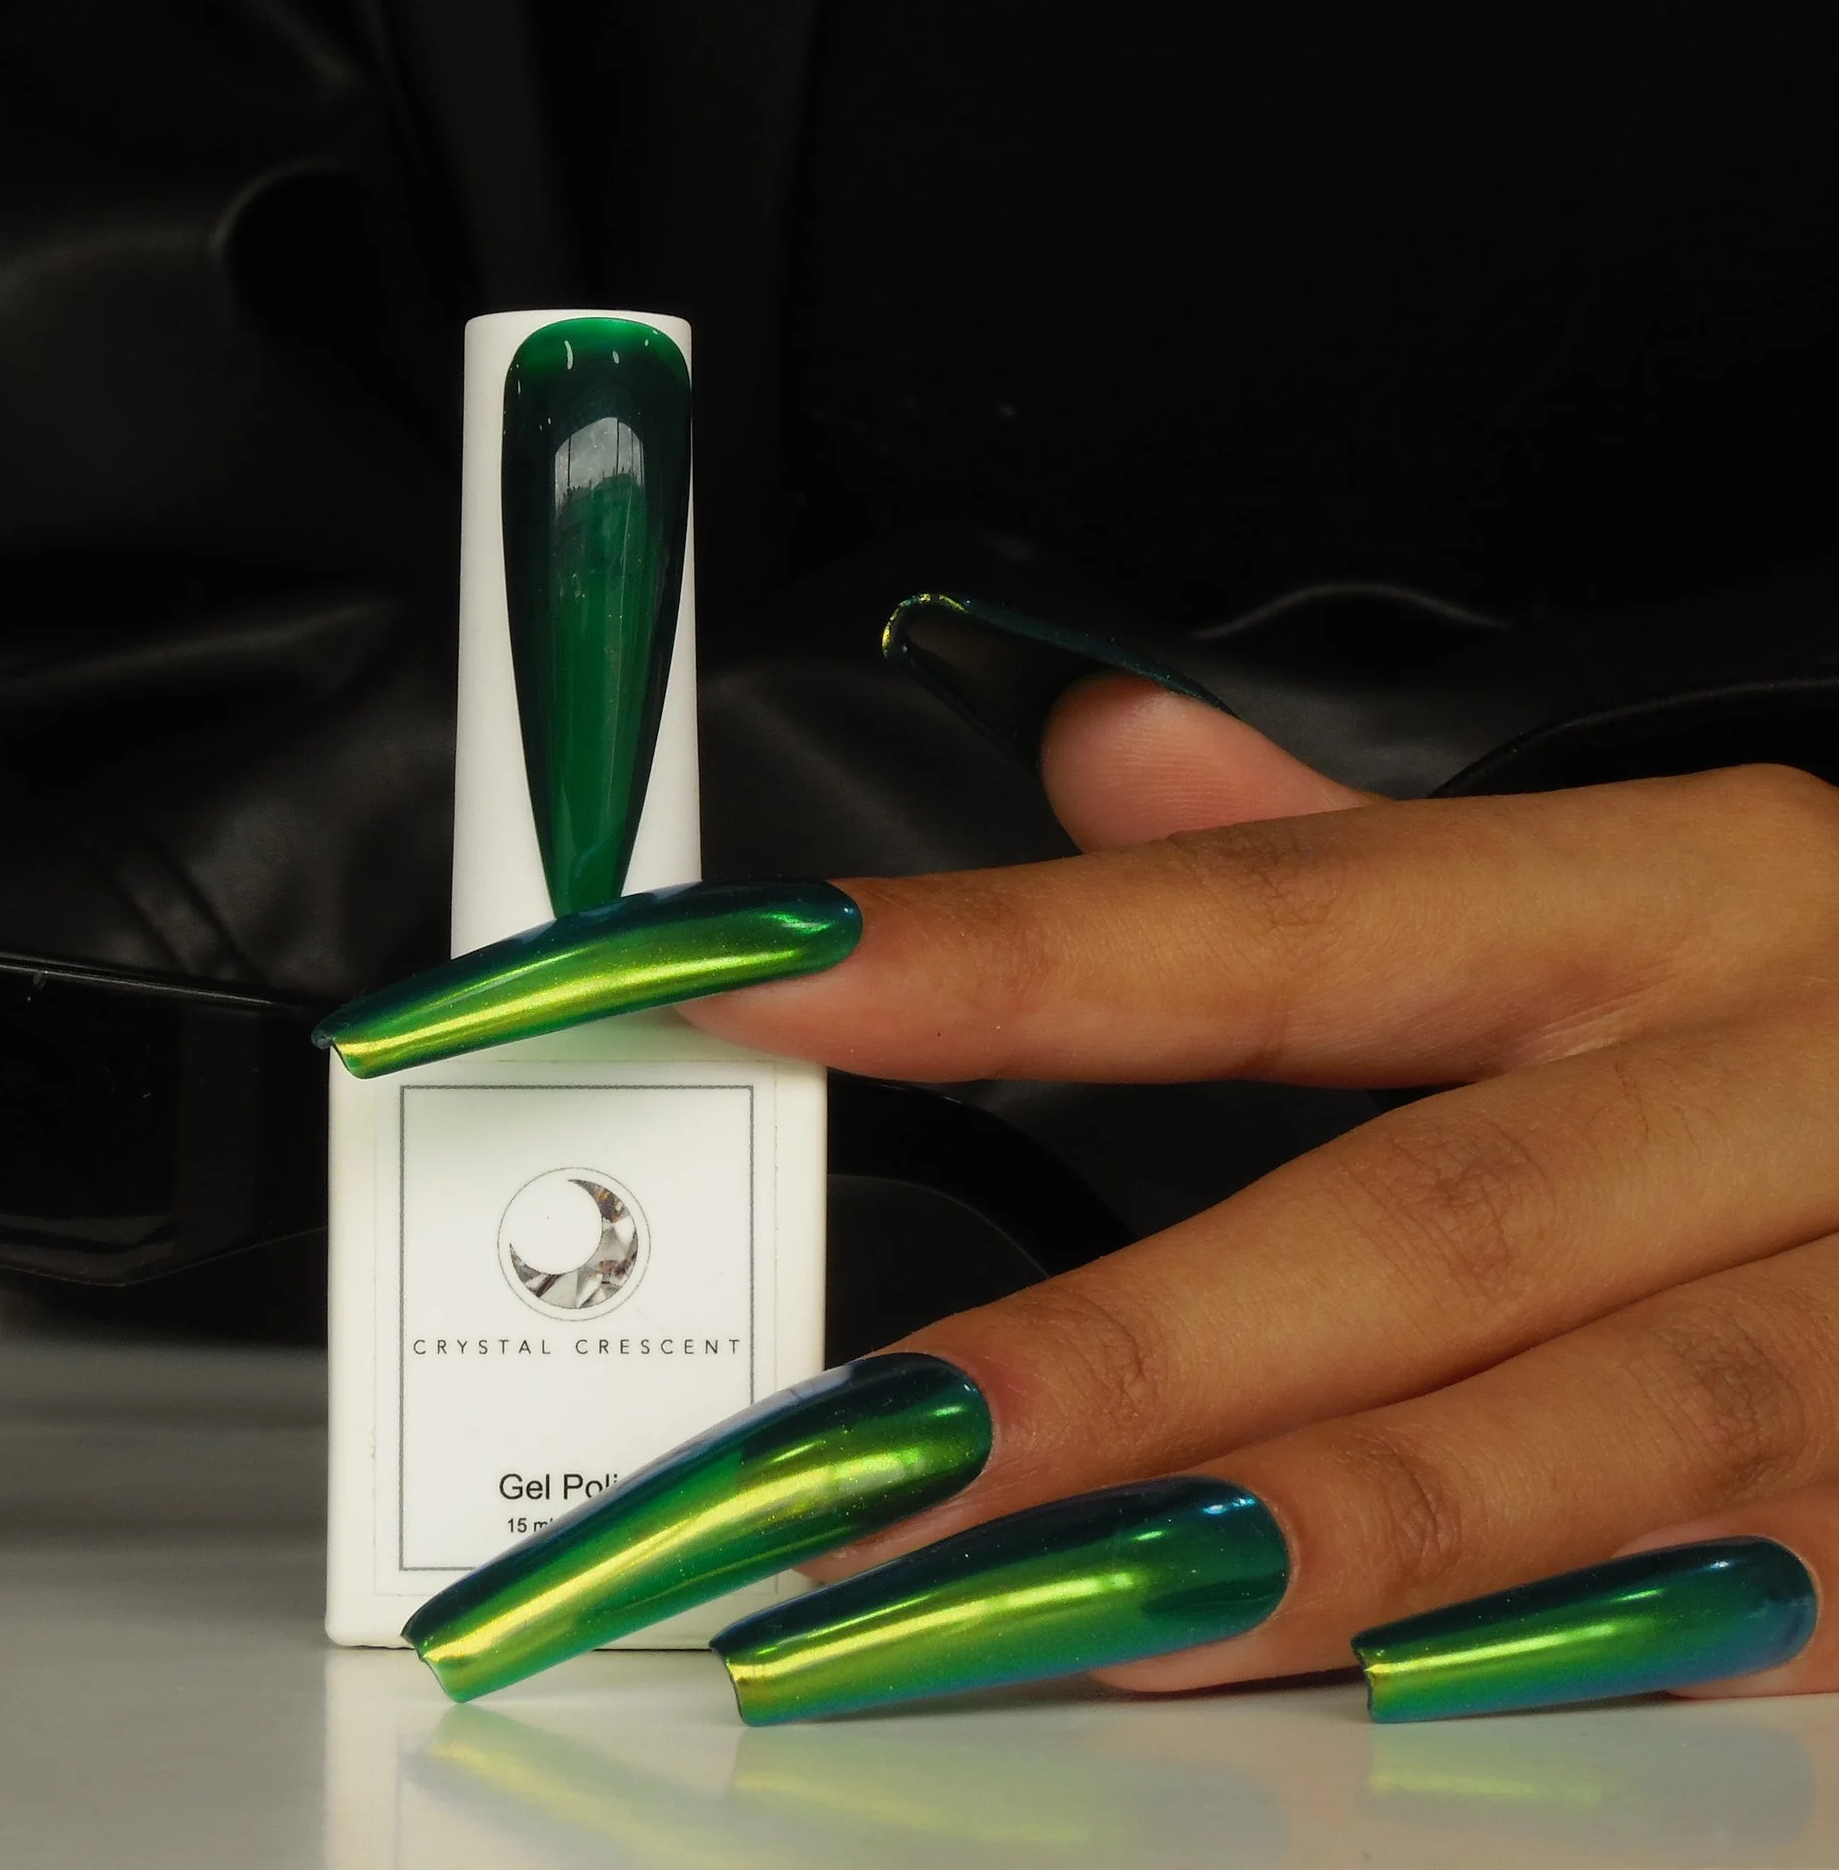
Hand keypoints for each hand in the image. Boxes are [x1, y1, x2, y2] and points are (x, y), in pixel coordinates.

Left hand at [682, 675, 1838, 1704]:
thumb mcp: (1657, 880)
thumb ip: (1352, 848)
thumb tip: (1098, 744)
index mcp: (1677, 904)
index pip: (1270, 925)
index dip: (994, 953)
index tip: (730, 979)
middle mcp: (1802, 1096)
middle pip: (1422, 1229)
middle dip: (1124, 1357)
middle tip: (841, 1455)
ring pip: (1606, 1455)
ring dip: (1321, 1548)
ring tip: (1043, 1610)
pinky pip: (1783, 1609)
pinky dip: (1590, 1671)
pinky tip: (1402, 1718)